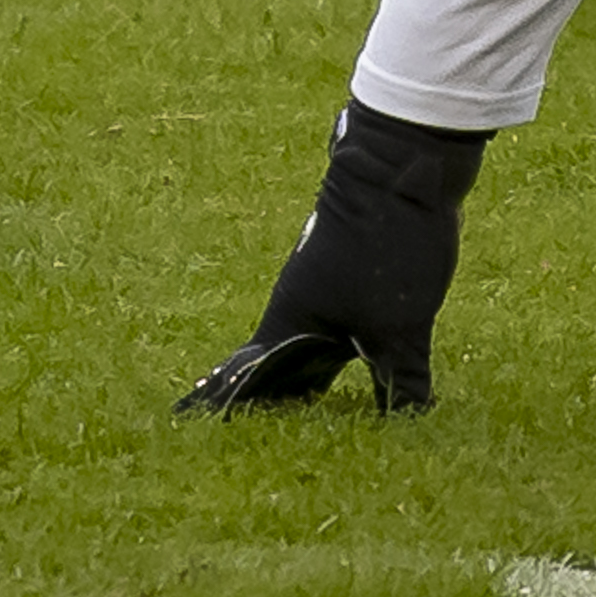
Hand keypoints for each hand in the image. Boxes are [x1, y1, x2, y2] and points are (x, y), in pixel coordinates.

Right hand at [178, 102, 485, 413]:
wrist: (401, 169)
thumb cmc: (384, 248)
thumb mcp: (400, 330)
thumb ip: (400, 383)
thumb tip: (410, 427)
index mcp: (290, 321)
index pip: (250, 376)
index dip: (224, 401)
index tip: (185, 419)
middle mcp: (300, 305)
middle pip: (277, 363)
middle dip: (263, 394)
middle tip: (239, 427)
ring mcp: (327, 287)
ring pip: (309, 344)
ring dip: (302, 374)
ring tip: (297, 404)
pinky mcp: (356, 275)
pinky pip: (339, 327)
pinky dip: (338, 352)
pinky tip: (353, 360)